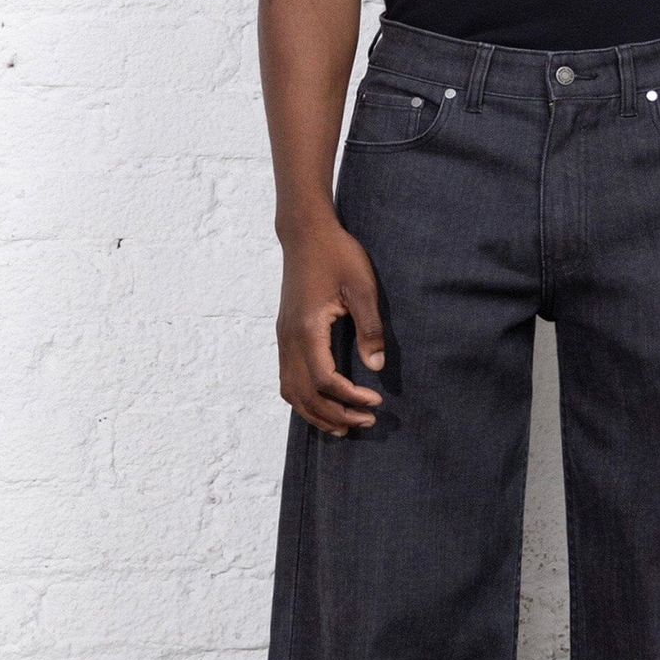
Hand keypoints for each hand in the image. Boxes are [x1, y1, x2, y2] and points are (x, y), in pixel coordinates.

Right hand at [277, 220, 385, 436]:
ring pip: (291, 392)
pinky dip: (304, 400)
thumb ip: (370, 328)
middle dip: (336, 415)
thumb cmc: (337, 255)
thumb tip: (376, 367)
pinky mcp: (285, 337)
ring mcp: (283, 339)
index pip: (325, 380)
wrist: (305, 233)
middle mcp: (288, 339)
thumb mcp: (362, 287)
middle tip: (367, 422)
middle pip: (305, 395)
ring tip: (344, 427)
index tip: (376, 401)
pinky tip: (324, 406)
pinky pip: (287, 380)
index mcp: (307, 329)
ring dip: (317, 414)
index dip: (351, 397)